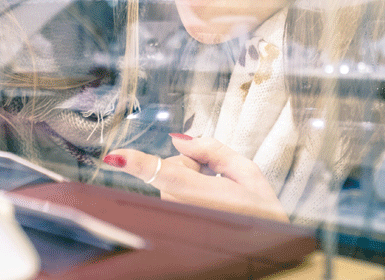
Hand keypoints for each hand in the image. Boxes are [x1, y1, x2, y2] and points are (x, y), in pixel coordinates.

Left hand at [104, 134, 288, 222]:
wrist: (270, 246)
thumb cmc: (261, 212)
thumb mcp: (247, 172)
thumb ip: (212, 150)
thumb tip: (179, 138)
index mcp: (203, 195)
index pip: (164, 174)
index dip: (137, 163)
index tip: (114, 157)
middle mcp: (185, 209)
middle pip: (172, 168)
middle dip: (192, 165)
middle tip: (222, 180)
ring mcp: (178, 220)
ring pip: (172, 182)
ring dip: (191, 180)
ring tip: (220, 196)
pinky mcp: (176, 225)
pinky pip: (174, 196)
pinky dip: (189, 193)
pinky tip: (211, 204)